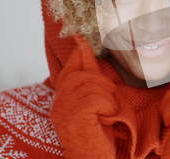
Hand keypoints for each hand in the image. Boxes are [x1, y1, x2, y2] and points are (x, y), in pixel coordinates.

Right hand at [49, 36, 135, 158]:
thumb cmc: (100, 134)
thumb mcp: (97, 103)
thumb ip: (93, 81)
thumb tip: (89, 55)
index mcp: (63, 98)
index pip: (70, 69)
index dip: (78, 53)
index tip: (80, 36)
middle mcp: (59, 102)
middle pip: (82, 75)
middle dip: (102, 83)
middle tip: (110, 101)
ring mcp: (63, 110)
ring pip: (91, 85)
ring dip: (108, 96)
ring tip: (109, 112)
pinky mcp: (73, 117)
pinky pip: (96, 98)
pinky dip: (108, 105)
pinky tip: (107, 118)